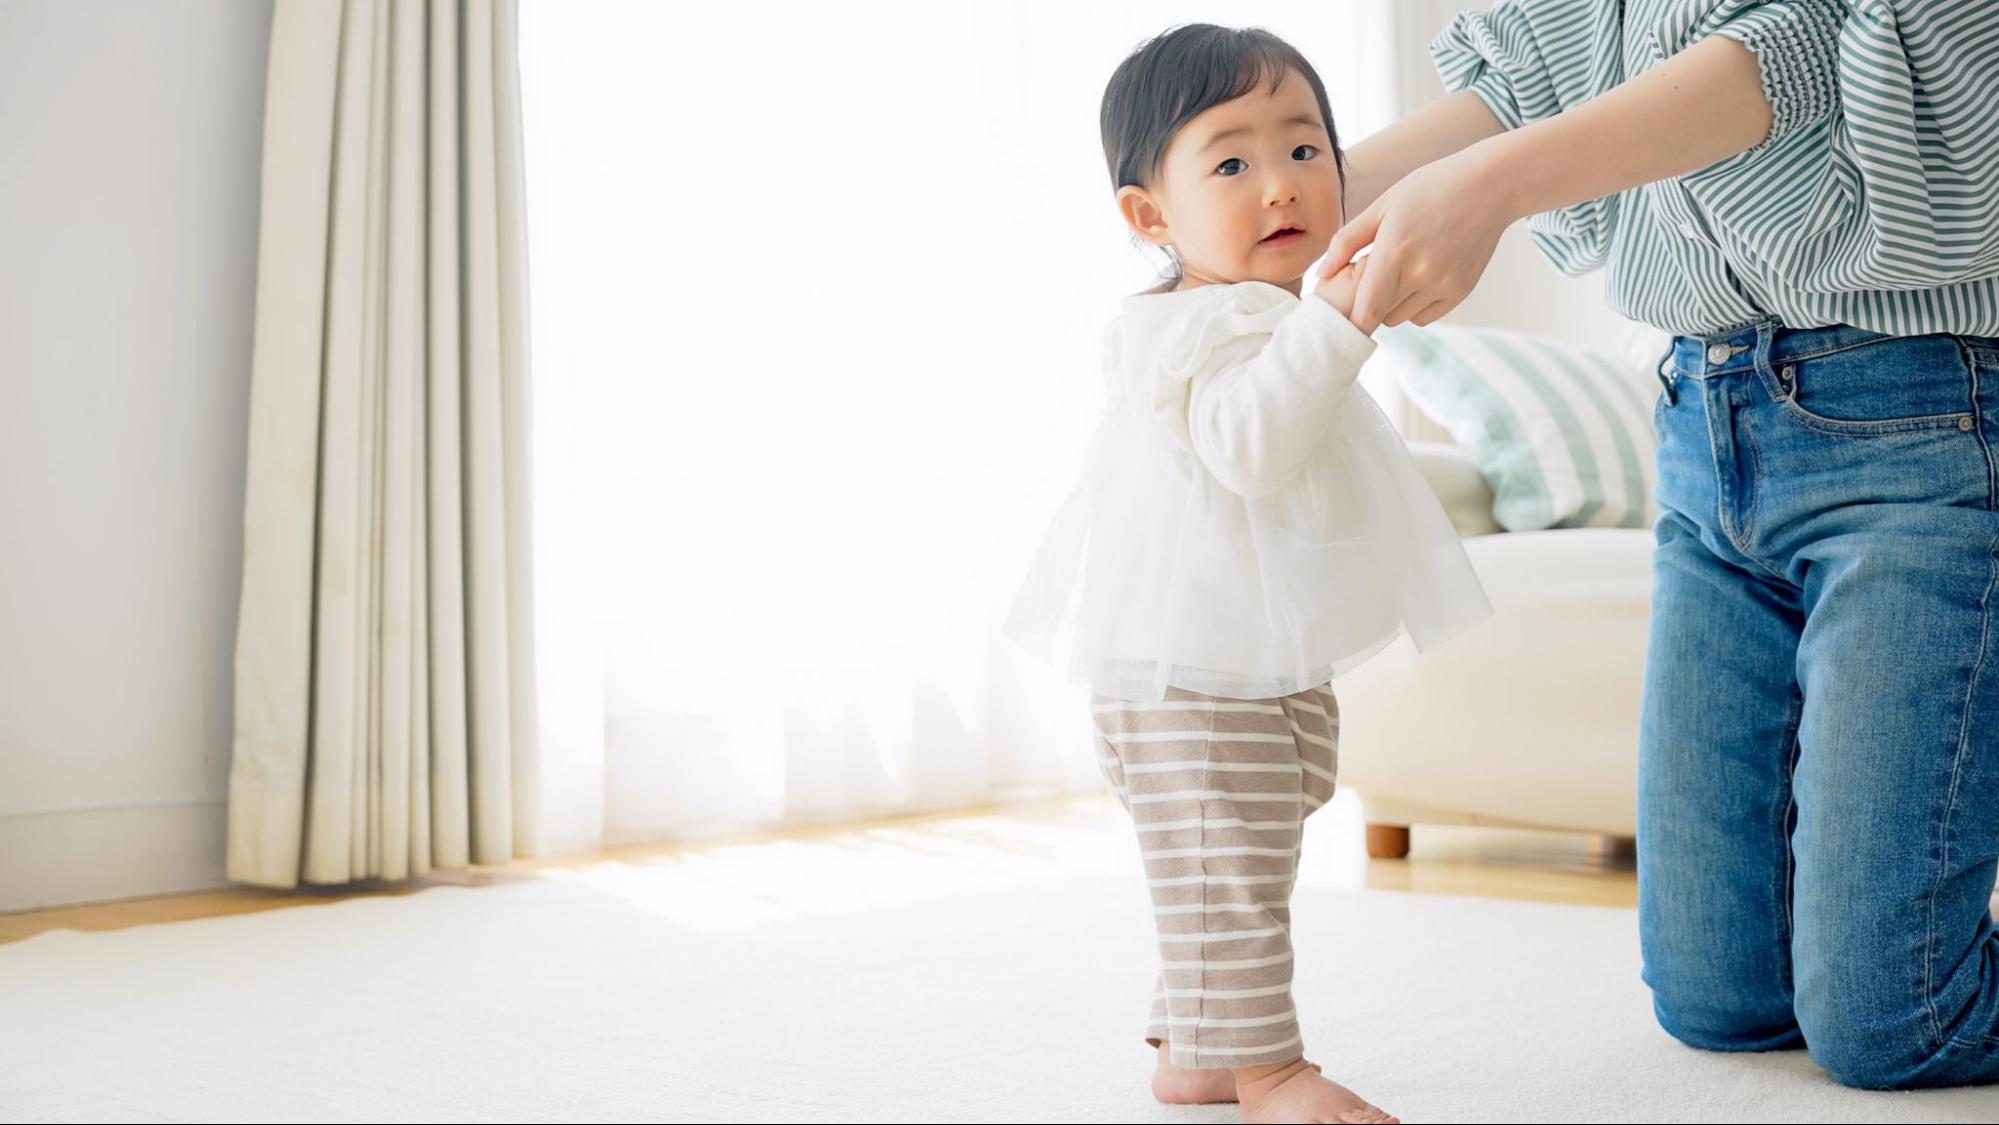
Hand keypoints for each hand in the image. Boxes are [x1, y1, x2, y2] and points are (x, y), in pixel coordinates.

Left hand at [1316, 146, 1516, 332]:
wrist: (1489, 186)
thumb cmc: (1431, 188)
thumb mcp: (1383, 205)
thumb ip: (1348, 240)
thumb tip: (1321, 275)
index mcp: (1395, 251)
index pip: (1366, 311)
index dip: (1349, 319)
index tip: (1341, 310)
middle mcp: (1421, 274)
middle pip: (1378, 316)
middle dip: (1368, 302)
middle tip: (1372, 274)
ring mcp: (1443, 286)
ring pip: (1399, 318)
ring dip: (1391, 304)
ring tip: (1399, 270)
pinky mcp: (1460, 292)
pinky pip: (1424, 317)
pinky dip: (1414, 305)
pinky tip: (1418, 277)